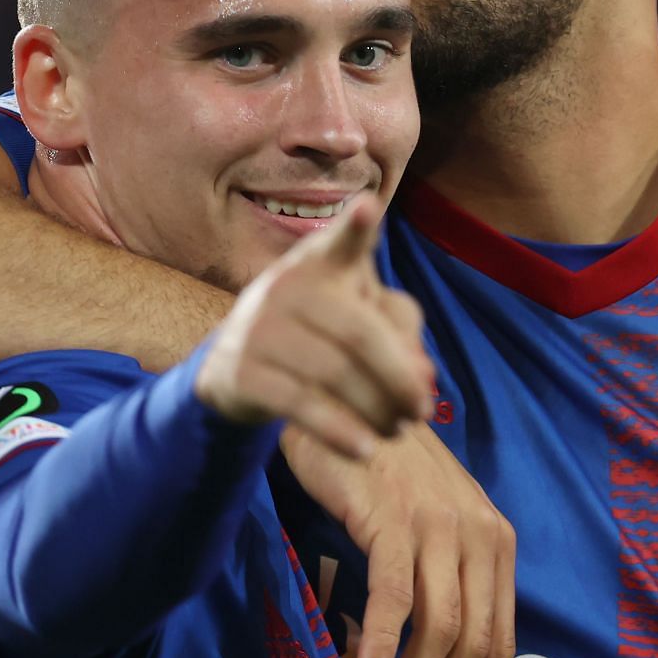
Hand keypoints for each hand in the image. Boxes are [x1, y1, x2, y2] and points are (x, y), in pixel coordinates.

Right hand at [192, 196, 431, 458]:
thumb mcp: (357, 318)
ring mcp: (257, 327)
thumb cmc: (316, 334)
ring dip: (376, 410)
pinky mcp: (241, 371)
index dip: (354, 228)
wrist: (234, 369)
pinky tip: (365, 449)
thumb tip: (423, 376)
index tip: (368, 208)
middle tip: (422, 409)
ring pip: (334, 374)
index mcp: (320, 264)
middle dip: (399, 378)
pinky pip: (300, 404)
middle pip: (360, 334)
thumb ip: (398, 333)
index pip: (339, 243)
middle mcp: (285, 286)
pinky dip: (340, 431)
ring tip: (398, 431)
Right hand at [281, 422, 516, 657]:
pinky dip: (383, 643)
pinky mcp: (393, 515)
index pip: (499, 640)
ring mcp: (438, 523)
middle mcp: (478, 533)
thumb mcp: (433, 524)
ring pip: (439, 627)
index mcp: (496, 541)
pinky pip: (395, 594)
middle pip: (473, 642)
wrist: (350, 399)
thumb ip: (446, 578)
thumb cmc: (385, 471)